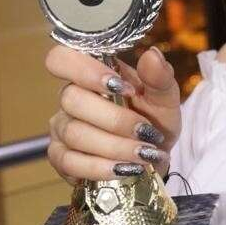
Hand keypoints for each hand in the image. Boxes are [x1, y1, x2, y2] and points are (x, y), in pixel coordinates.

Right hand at [46, 44, 180, 183]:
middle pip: (72, 99)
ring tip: (143, 155)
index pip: (62, 58)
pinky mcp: (59, 156)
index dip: (86, 71)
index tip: (123, 88)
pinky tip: (123, 169)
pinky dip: (100, 167)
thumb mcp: (165, 98)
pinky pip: (69, 162)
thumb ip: (159, 77)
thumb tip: (152, 54)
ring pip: (74, 133)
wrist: (153, 158)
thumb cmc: (155, 121)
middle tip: (146, 133)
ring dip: (114, 147)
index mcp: (92, 73)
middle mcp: (70, 97)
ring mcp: (62, 127)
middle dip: (115, 120)